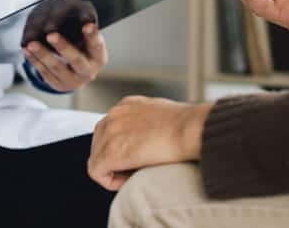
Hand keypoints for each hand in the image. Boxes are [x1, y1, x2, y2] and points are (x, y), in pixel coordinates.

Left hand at [22, 23, 107, 91]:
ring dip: (43, 54)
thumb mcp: (87, 39)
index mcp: (99, 57)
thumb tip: (80, 17)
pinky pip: (44, 73)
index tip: (87, 25)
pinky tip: (27, 50)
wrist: (78, 70)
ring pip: (56, 67)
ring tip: (32, 44)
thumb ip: (83, 31)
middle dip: (63, 47)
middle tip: (51, 35)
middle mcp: (89, 72)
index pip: (96, 45)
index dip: (92, 36)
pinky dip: (34, 60)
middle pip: (76, 60)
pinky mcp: (59, 85)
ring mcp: (74, 81)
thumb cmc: (83, 47)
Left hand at [88, 96, 211, 191]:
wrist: (192, 128)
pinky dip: (110, 181)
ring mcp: (110, 132)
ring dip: (112, 170)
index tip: (138, 158)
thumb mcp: (163, 115)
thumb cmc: (188, 125)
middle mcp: (114, 115)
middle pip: (99, 144)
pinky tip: (129, 181)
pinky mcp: (111, 152)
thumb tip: (152, 137)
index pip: (109, 130)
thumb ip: (148, 123)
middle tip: (135, 169)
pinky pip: (96, 172)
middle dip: (113, 160)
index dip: (120, 148)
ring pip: (96, 158)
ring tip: (135, 175)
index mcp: (126, 106)